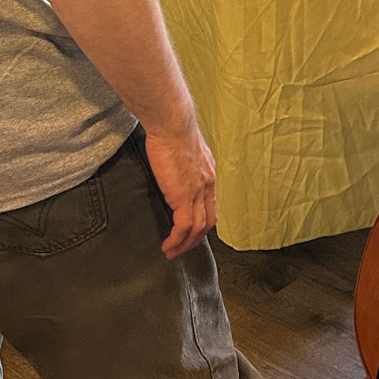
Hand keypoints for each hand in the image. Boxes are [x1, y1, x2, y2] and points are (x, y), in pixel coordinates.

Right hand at [142, 123, 217, 258]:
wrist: (173, 125)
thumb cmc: (173, 129)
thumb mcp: (184, 148)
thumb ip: (183, 161)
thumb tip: (173, 166)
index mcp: (208, 173)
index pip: (210, 204)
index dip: (202, 220)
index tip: (192, 230)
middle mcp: (207, 185)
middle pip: (208, 221)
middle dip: (196, 238)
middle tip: (183, 247)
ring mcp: (197, 193)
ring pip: (197, 229)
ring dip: (185, 244)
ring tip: (172, 252)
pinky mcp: (182, 197)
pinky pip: (183, 227)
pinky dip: (176, 240)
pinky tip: (167, 246)